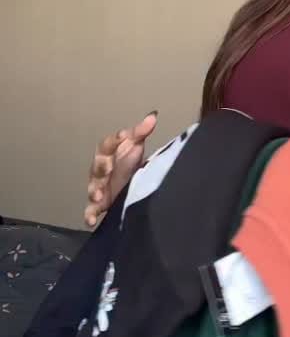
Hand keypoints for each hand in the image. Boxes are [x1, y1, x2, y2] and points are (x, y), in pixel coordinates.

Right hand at [84, 111, 157, 227]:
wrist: (130, 182)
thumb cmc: (129, 160)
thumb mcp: (136, 144)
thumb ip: (142, 131)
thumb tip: (153, 115)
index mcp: (108, 151)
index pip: (108, 143)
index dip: (115, 139)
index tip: (123, 136)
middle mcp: (100, 168)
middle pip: (98, 165)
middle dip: (101, 166)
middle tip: (108, 168)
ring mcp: (98, 186)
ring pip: (92, 187)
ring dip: (94, 191)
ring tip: (97, 195)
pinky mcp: (100, 203)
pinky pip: (91, 210)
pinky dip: (89, 215)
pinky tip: (90, 221)